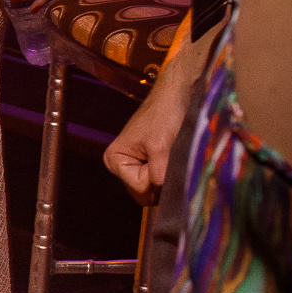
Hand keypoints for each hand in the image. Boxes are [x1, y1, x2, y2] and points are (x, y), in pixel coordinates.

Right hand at [103, 55, 195, 204]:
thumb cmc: (165, 114)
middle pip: (144, 192)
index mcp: (115, 160)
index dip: (156, 179)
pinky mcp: (147, 161)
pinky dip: (169, 171)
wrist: (176, 94)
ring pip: (153, 187)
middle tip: (169, 157)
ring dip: (166, 175)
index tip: (163, 156)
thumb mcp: (161, 148)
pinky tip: (173, 155)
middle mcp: (120, 164)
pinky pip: (158, 177)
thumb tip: (168, 198)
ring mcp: (134, 163)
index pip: (139, 189)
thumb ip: (160, 176)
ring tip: (171, 154)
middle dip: (160, 180)